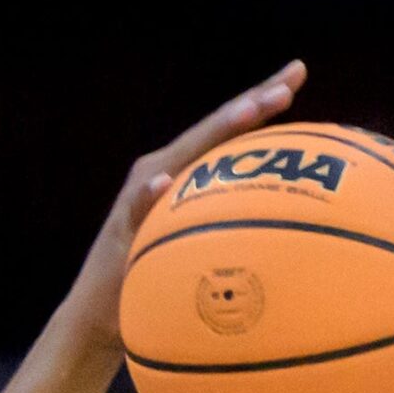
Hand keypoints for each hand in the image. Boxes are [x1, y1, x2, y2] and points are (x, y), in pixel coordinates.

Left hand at [60, 60, 306, 352]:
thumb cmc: (110, 291)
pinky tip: (279, 151)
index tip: (271, 98)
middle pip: (218, 128)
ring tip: (290, 91)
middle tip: (296, 74)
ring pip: (223, 146)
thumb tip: (161, 179)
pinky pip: (224, 174)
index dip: (239, 114)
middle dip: (257, 99)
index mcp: (151, 177)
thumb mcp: (122, 255)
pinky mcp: (183, 206)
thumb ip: (139, 215)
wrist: (97, 318)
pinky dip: (251, 156)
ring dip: (257, 119)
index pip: (203, 136)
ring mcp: (176, 187)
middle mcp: (164, 172)